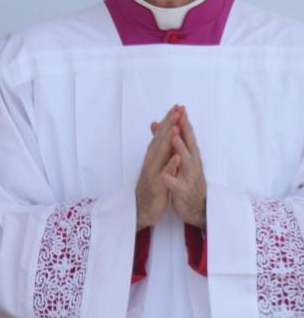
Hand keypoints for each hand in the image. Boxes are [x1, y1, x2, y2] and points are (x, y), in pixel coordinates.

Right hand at [136, 105, 180, 229]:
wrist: (141, 210)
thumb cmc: (150, 188)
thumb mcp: (153, 168)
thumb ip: (157, 153)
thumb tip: (161, 138)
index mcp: (152, 157)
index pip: (161, 136)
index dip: (168, 121)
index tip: (177, 107)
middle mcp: (151, 162)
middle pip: (160, 140)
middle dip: (169, 124)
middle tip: (177, 109)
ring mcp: (152, 173)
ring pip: (160, 154)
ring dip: (168, 140)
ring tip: (175, 126)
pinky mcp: (156, 186)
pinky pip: (164, 175)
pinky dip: (170, 165)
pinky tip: (177, 157)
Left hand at [161, 106, 206, 228]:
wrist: (197, 207)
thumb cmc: (187, 180)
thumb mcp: (180, 160)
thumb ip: (173, 143)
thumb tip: (164, 124)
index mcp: (190, 156)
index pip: (187, 136)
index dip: (183, 122)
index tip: (179, 107)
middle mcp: (193, 164)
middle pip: (189, 145)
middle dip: (185, 131)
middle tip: (180, 117)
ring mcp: (190, 177)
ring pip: (186, 162)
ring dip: (180, 149)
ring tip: (174, 138)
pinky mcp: (184, 192)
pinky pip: (178, 185)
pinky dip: (172, 180)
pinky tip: (164, 175)